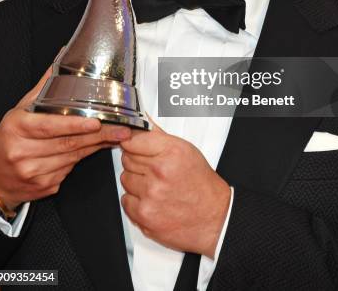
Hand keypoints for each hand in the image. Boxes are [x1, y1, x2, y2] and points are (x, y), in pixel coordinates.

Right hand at [0, 65, 130, 208]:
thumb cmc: (8, 139)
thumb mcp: (20, 111)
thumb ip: (43, 87)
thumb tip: (61, 58)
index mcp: (16, 128)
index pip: (49, 127)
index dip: (74, 125)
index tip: (95, 122)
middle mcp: (22, 152)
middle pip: (67, 143)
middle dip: (98, 136)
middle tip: (120, 129)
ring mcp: (32, 172)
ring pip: (73, 158)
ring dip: (96, 146)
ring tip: (114, 136)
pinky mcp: (43, 187)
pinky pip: (70, 170)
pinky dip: (84, 158)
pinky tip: (94, 148)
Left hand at [120, 121, 230, 257]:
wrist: (212, 216)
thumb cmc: (200, 183)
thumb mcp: (185, 150)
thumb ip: (158, 135)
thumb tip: (141, 121)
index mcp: (171, 152)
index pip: (133, 140)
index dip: (133, 143)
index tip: (134, 145)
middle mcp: (160, 173)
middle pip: (127, 159)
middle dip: (138, 162)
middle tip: (153, 169)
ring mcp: (151, 195)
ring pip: (125, 179)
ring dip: (136, 181)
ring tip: (155, 185)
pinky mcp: (144, 215)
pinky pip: (125, 200)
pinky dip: (135, 201)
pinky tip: (152, 199)